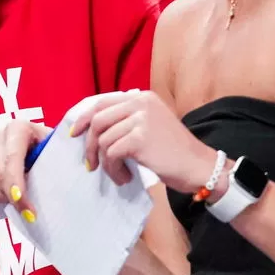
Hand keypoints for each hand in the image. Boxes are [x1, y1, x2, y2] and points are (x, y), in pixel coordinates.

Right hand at [0, 120, 50, 220]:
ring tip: (21, 207)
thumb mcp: (57, 147)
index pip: (12, 157)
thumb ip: (59, 156)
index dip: (15, 182)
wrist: (41, 144)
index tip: (23, 203)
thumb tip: (75, 169)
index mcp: (17, 129)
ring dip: (3, 198)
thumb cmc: (52, 147)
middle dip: (11, 196)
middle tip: (29, 214)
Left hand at [70, 90, 218, 193]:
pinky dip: (114, 169)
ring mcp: (141, 119)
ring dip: (106, 163)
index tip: (75, 134)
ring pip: (104, 140)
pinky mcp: (140, 138)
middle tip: (91, 164)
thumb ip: (126, 121)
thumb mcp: (150, 125)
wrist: (199, 166)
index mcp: (141, 97)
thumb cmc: (173, 151)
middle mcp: (140, 102)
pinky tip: (125, 177)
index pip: (101, 102)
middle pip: (98, 120)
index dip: (84, 119)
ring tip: (119, 174)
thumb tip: (91, 129)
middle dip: (90, 145)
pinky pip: (112, 154)